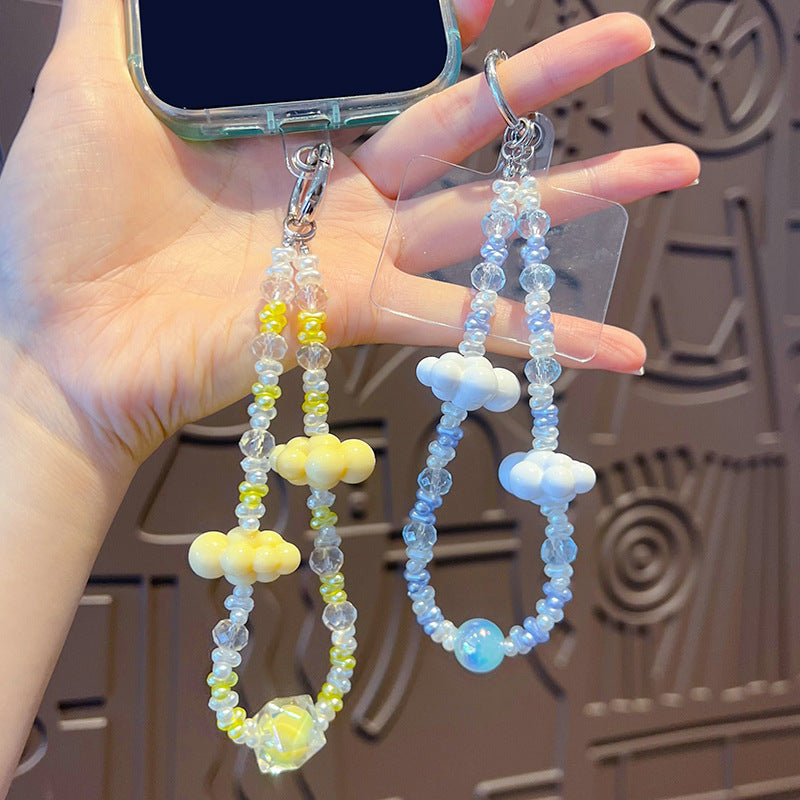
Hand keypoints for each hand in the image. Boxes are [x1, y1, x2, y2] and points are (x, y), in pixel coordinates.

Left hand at [0, 1, 698, 472]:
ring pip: (488, 216)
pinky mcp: (358, 315)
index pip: (389, 52)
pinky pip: (466, 325)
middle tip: (631, 38)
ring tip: (667, 170)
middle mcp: (336, 183)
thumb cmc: (64, 222)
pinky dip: (542, 336)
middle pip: (465, 120)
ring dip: (580, 198)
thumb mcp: (97, 84)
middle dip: (548, 82)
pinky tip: (613, 347)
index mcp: (287, 120)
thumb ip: (140, 11)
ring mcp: (357, 252)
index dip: (445, 12)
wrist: (66, 345)